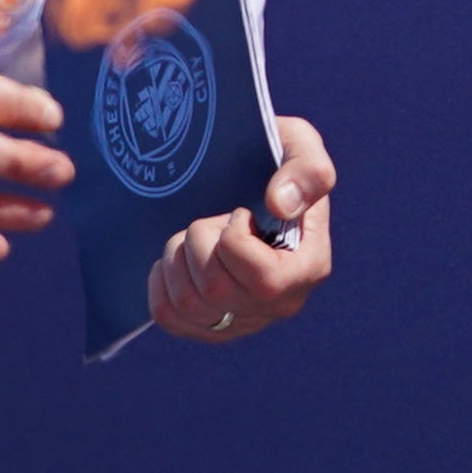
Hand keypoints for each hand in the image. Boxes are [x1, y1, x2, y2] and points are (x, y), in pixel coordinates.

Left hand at [150, 112, 335, 342]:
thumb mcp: (300, 145)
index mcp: (310, 267)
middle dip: (199, 242)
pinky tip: (176, 260)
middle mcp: (280, 303)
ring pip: (188, 304)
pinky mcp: (210, 327)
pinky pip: (169, 318)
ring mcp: (243, 320)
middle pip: (216, 291)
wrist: (244, 176)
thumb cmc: (273, 159)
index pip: (265, 281)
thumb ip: (307, 169)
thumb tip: (281, 206)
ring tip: (194, 236)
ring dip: (177, 258)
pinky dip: (161, 284)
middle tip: (212, 218)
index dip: (235, 243)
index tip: (239, 212)